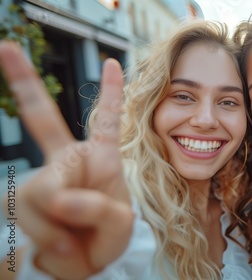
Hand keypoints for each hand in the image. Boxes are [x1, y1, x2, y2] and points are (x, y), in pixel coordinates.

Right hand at [0, 41, 133, 278]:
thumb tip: (58, 199)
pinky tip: (59, 241)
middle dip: (23, 80)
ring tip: (73, 242)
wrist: (89, 267)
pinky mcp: (26, 205)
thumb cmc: (108, 238)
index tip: (113, 62)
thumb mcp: (119, 224)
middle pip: (42, 120)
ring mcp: (43, 181)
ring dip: (58, 226)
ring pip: (41, 193)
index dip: (110, 92)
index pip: (105, 120)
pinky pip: (28, 210)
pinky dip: (45, 232)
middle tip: (6, 47)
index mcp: (100, 159)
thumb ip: (97, 210)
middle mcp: (69, 162)